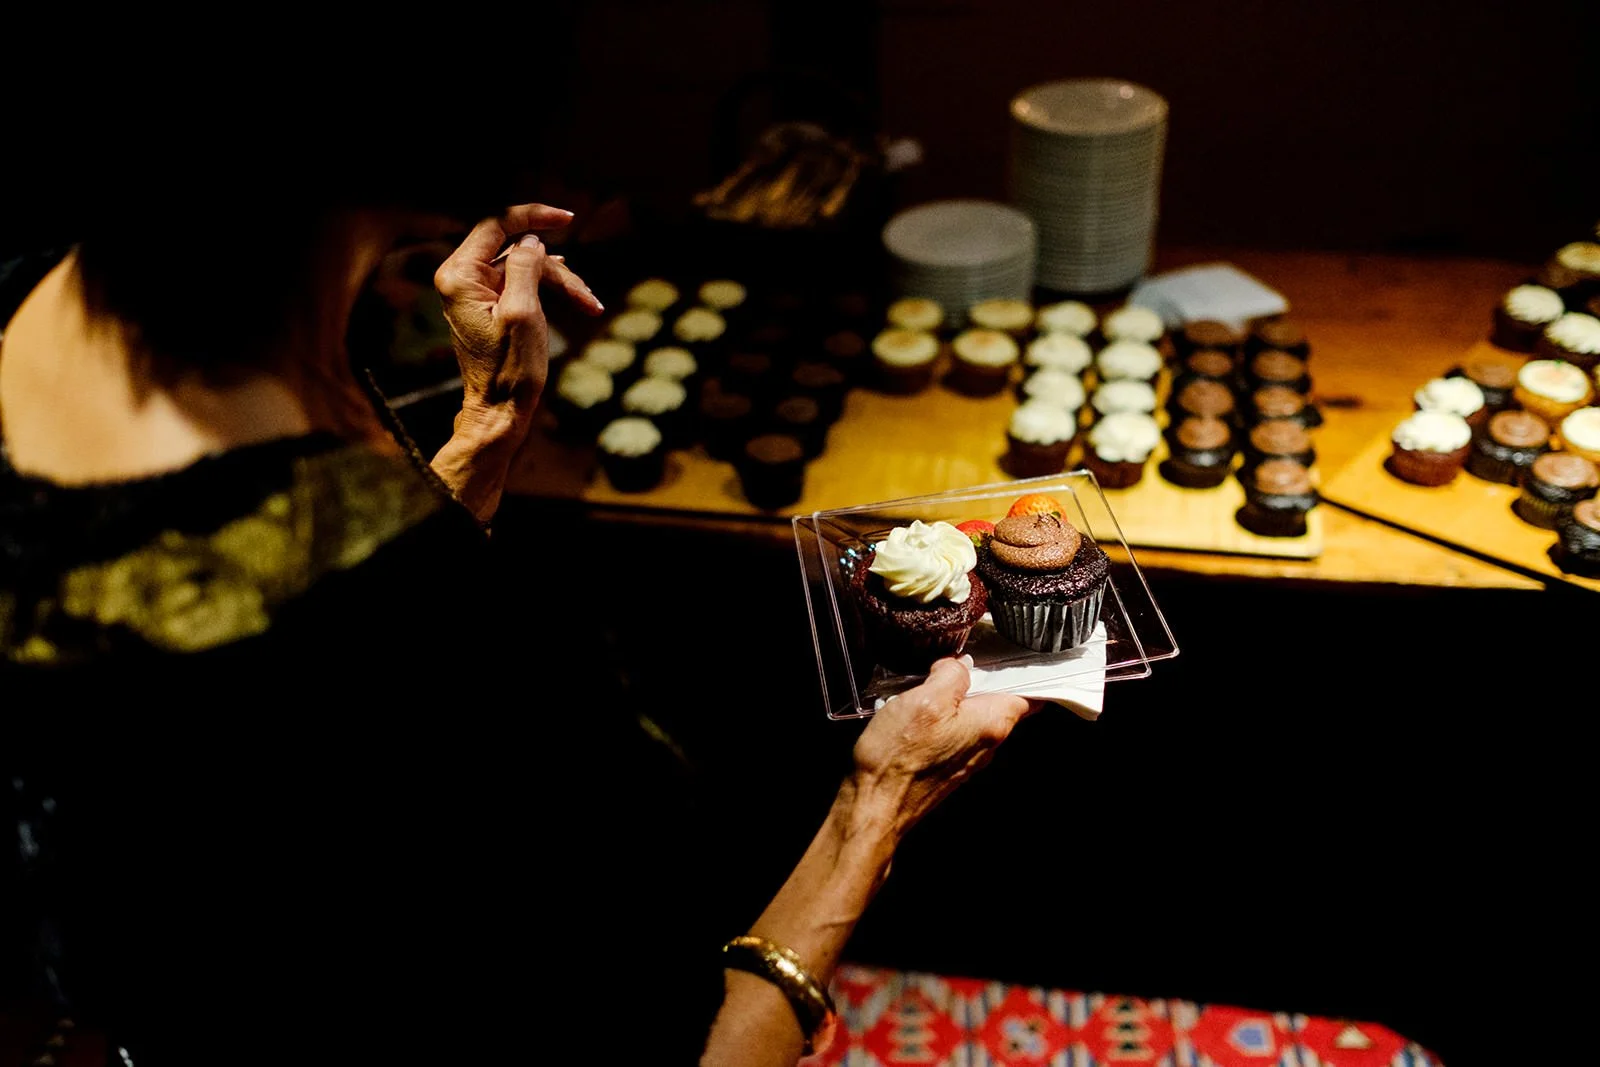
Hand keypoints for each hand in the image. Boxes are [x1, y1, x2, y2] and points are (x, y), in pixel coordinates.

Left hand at [433, 203, 603, 429]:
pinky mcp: (490, 308)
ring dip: (561, 284)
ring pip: (526, 269)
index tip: (567, 219)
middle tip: (586, 297)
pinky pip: (524, 286)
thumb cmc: (509, 369)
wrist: (499, 412)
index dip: (533, 217)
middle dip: (556, 269)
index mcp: (459, 275)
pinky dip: (551, 293)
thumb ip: (525, 268)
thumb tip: (531, 241)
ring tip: (589, 305)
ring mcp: (475, 294)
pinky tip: (579, 300)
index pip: (495, 225)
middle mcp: (461, 279)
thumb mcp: (523, 312)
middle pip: (517, 251)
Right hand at [848, 656, 1039, 840]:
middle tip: (946, 670)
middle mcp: (986, 744)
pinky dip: (935, 720)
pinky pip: (950, 733)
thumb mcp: (926, 698)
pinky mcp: (946, 766)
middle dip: (975, 682)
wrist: (875, 805)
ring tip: (920, 694)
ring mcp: (966, 758)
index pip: (1028, 695)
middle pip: (996, 702)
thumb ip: (952, 675)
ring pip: (970, 717)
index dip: (1020, 673)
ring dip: (950, 701)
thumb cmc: (899, 758)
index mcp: (991, 723)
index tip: (1006, 658)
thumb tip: (961, 664)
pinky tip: (910, 718)